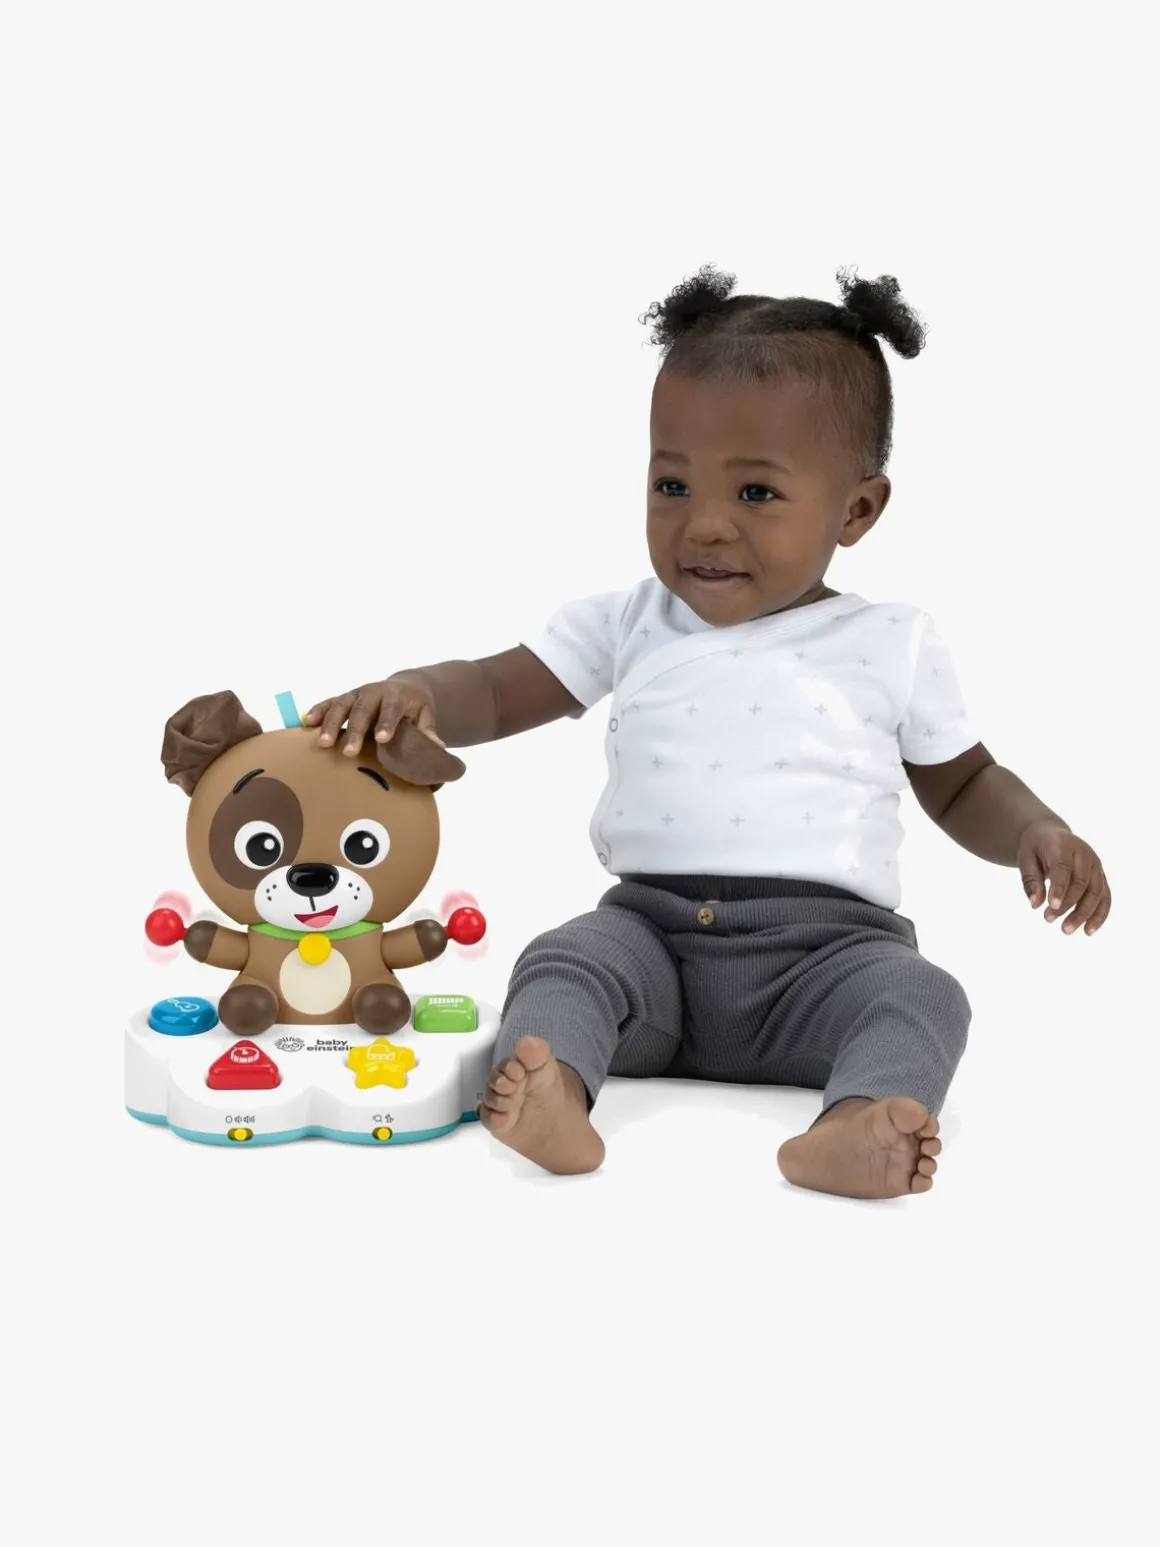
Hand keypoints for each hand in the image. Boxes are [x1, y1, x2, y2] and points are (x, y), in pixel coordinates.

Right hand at [303, 678, 444, 757]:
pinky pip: (328, 704)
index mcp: (396, 695)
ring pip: (341, 705)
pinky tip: (307, 723)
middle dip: (355, 730)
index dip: (386, 723)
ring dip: (331, 724)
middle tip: (349, 751)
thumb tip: (437, 746)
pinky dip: (318, 712)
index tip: (382, 739)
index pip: (391, 709)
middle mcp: (373, 691)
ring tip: (323, 743)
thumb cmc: (414, 707)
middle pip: (362, 709)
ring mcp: (356, 694)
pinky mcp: (343, 699)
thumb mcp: (425, 715)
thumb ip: (427, 730)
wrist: (404, 688)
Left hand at [1017, 820, 1110, 935]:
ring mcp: (1097, 866)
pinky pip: (1105, 898)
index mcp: (1064, 845)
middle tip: (1047, 920)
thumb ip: (1030, 880)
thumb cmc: (1036, 849)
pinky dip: (1099, 915)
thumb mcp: (1025, 859)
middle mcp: (1085, 854)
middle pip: (1082, 883)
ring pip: (1097, 893)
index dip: (1059, 888)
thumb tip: (1035, 905)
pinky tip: (1088, 931)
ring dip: (1083, 914)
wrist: (1050, 835)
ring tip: (1066, 930)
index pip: (1064, 868)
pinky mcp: (1101, 877)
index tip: (1050, 907)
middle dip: (1067, 905)